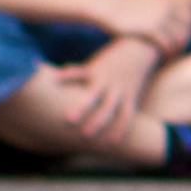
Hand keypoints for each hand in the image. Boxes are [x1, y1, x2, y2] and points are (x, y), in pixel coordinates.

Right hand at [54, 37, 160, 151]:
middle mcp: (117, 89)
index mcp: (128, 97)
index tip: (112, 143)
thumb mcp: (133, 91)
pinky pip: (80, 72)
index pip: (126, 116)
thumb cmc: (133, 74)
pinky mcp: (96, 67)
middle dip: (98, 123)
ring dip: (81, 108)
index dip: (121, 129)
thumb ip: (124, 106)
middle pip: (108, 109)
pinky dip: (67, 75)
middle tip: (86, 136)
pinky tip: (53, 79)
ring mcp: (105, 78)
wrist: (138, 47)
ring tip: (68, 119)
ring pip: (93, 95)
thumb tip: (118, 126)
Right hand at [103, 0, 190, 59]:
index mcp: (168, 1)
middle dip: (184, 42)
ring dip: (177, 50)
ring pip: (178, 39)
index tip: (182, 40)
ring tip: (172, 57)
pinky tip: (164, 58)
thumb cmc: (127, 4)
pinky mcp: (149, 29)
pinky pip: (166, 44)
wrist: (109, 7)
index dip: (188, 30)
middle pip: (186, 30)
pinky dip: (168, 53)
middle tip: (178, 52)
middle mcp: (166, 8)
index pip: (190, 18)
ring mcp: (159, 19)